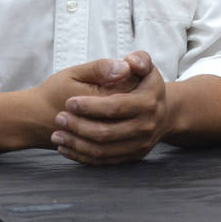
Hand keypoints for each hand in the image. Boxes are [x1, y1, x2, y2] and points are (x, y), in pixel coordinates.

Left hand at [48, 51, 170, 165]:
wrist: (163, 113)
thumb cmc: (145, 86)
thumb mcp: (146, 69)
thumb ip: (139, 60)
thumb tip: (127, 62)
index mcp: (147, 102)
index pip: (115, 107)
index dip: (90, 106)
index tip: (69, 102)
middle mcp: (146, 126)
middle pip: (106, 132)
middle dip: (78, 127)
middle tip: (59, 118)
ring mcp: (140, 145)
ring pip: (103, 151)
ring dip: (76, 144)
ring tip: (57, 134)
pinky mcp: (132, 157)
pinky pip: (103, 161)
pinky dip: (82, 156)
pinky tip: (66, 147)